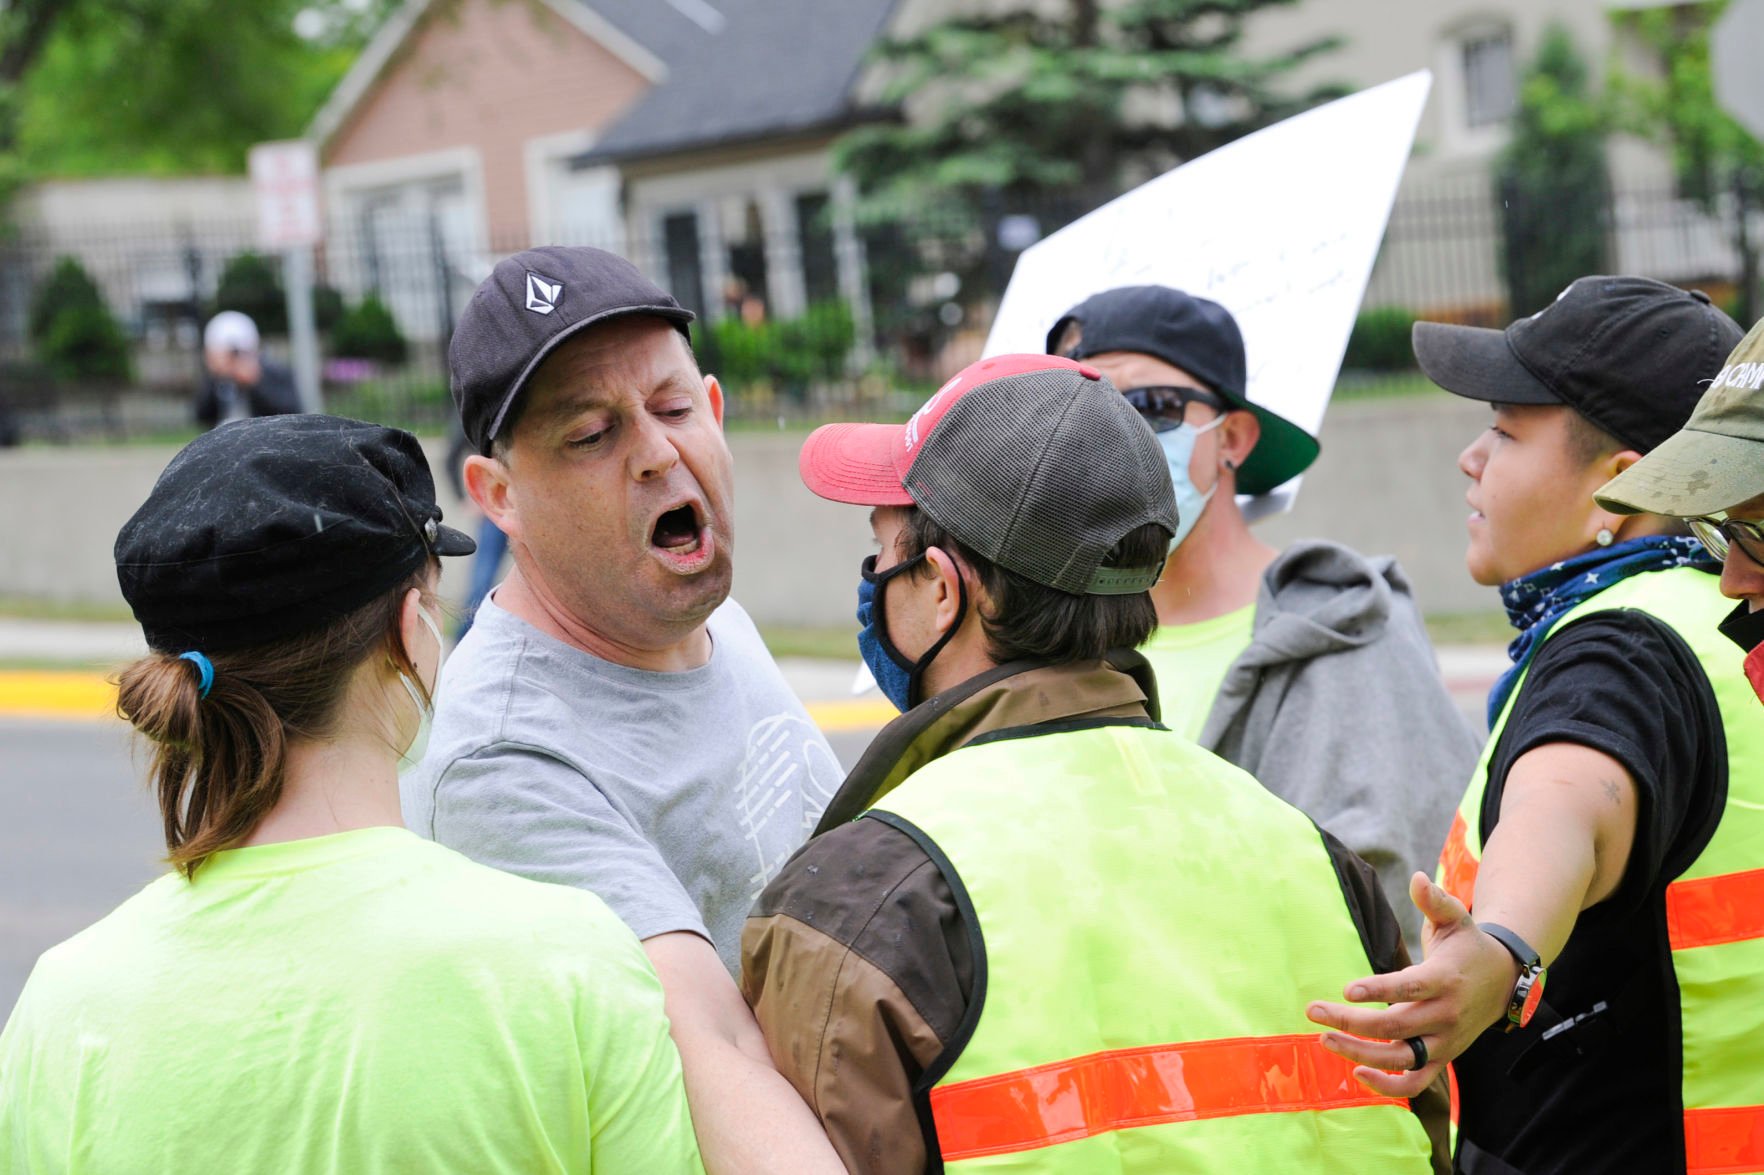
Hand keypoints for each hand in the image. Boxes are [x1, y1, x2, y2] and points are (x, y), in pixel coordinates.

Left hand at [1305, 872, 1518, 1097]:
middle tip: (1312, 1010)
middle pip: (1394, 1026)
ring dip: (1359, 1052)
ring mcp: (1444, 1041)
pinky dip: (1388, 1086)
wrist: (1504, 982)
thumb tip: (1416, 878)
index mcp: (1444, 979)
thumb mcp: (1457, 918)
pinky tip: (1356, 1072)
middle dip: (1350, 1022)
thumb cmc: (1468, 946)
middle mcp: (1445, 1015)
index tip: (1345, 990)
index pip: (1408, 988)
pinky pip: (1414, 1082)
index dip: (1378, 990)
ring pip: (1400, 1058)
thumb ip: (1436, 900)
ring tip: (1323, 1038)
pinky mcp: (1441, 1059)